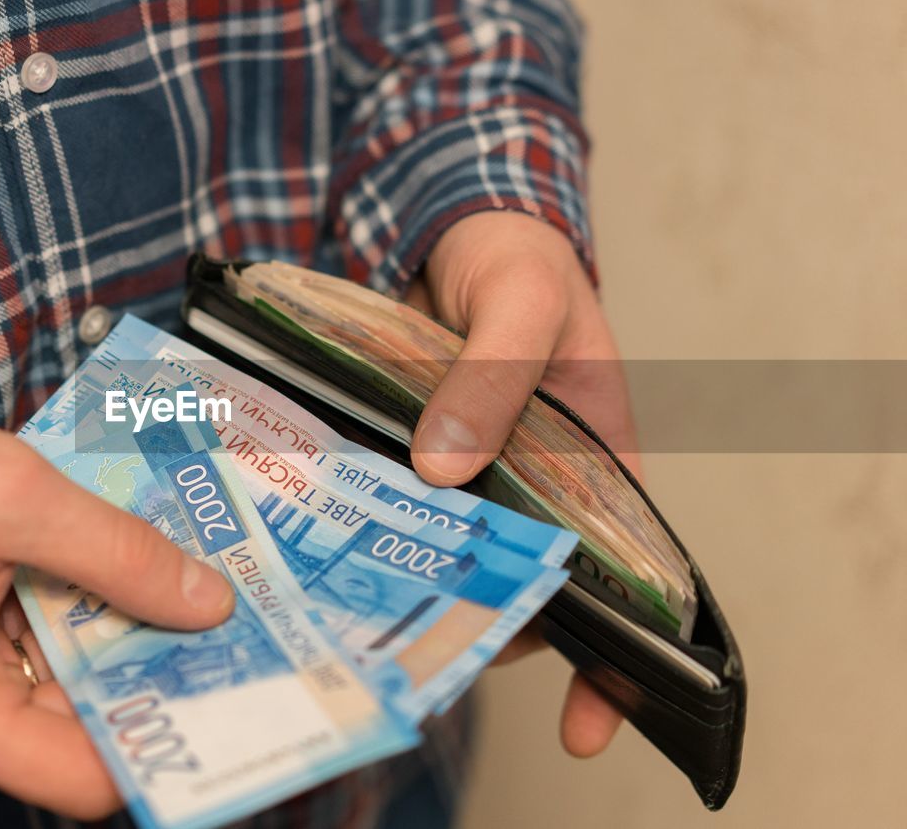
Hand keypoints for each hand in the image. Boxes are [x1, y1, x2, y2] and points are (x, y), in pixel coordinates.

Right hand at [0, 399, 233, 817]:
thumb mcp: (17, 494)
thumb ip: (120, 554)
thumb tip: (208, 605)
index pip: (84, 779)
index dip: (165, 737)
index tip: (226, 689)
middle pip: (73, 742)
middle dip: (145, 682)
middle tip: (215, 628)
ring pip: (50, 709)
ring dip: (107, 654)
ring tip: (168, 595)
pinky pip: (18, 683)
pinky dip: (63, 641)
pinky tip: (105, 589)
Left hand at [409, 211, 638, 757]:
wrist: (450, 221)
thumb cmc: (519, 258)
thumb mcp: (523, 301)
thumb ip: (494, 377)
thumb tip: (445, 469)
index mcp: (598, 461)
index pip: (620, 576)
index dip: (613, 656)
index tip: (587, 727)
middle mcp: (534, 484)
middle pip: (524, 580)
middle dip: (487, 626)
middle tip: (432, 663)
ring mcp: (467, 475)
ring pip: (453, 554)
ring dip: (419, 583)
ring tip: (366, 621)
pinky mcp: (408, 455)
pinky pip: (396, 510)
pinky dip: (372, 533)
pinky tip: (327, 554)